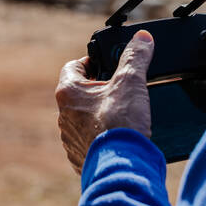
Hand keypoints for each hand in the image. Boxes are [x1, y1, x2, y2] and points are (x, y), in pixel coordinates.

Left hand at [55, 30, 154, 173]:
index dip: (90, 61)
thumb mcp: (131, 82)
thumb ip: (136, 57)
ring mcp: (70, 138)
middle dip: (98, 87)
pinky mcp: (79, 156)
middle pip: (79, 92)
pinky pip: (88, 139)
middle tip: (119, 86)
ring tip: (122, 112)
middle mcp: (63, 115)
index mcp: (69, 92)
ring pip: (82, 117)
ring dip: (98, 112)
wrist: (122, 167)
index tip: (106, 63)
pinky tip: (118, 134)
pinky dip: (101, 134)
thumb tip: (142, 38)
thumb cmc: (120, 124)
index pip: (73, 66)